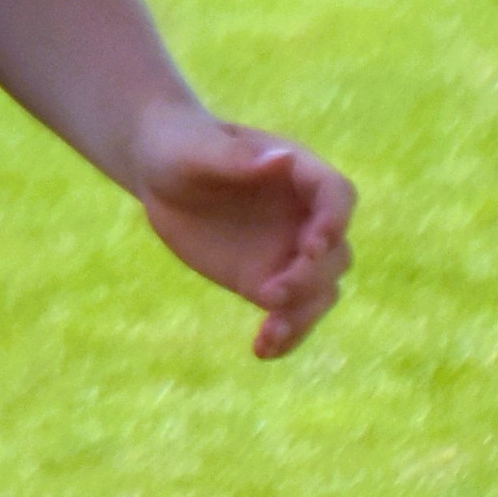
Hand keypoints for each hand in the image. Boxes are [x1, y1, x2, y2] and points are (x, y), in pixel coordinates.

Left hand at [133, 113, 354, 358]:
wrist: (161, 174)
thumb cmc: (180, 147)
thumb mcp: (198, 150)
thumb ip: (236, 158)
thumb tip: (283, 159)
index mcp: (298, 172)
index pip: (337, 195)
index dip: (334, 221)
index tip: (313, 245)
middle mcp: (305, 216)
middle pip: (334, 254)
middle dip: (310, 277)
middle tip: (272, 294)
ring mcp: (289, 253)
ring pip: (320, 292)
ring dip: (303, 316)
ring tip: (269, 336)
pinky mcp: (266, 281)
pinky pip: (290, 313)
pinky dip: (284, 335)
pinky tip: (262, 350)